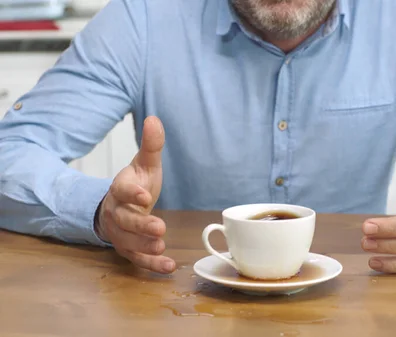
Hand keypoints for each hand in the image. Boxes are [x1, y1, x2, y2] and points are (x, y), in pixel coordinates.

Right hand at [94, 116, 175, 273]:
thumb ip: (151, 145)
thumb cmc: (136, 185)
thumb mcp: (144, 165)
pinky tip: (168, 266)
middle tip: (159, 228)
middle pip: (125, 220)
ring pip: (129, 242)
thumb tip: (154, 118)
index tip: (145, 195)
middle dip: (141, 225)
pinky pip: (138, 259)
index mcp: (120, 189)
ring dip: (145, 246)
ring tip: (161, 246)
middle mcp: (117, 213)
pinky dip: (152, 264)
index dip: (132, 193)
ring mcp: (121, 233)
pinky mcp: (129, 249)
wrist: (119, 207)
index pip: (122, 190)